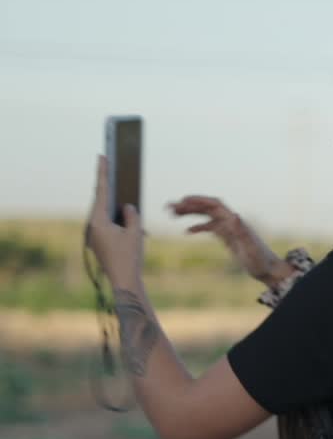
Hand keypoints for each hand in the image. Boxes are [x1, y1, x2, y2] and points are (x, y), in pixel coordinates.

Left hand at [85, 155, 144, 286]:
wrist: (124, 283)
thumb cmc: (129, 258)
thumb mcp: (134, 232)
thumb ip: (132, 214)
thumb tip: (128, 207)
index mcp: (98, 221)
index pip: (101, 191)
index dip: (103, 172)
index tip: (102, 156)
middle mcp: (92, 227)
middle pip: (101, 200)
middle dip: (108, 185)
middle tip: (111, 165)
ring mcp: (95, 235)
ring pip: (105, 213)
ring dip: (113, 202)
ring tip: (121, 187)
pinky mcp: (100, 242)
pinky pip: (108, 224)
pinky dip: (116, 217)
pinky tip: (125, 212)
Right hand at [166, 195, 288, 284]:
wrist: (268, 269)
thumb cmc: (260, 260)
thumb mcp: (251, 247)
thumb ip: (243, 231)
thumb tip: (235, 215)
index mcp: (234, 221)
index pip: (215, 205)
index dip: (199, 200)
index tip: (183, 200)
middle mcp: (231, 222)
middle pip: (207, 208)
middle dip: (189, 206)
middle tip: (170, 207)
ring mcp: (228, 229)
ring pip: (206, 216)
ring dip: (190, 214)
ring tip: (173, 214)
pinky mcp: (227, 238)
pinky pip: (210, 228)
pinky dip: (198, 227)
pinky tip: (187, 231)